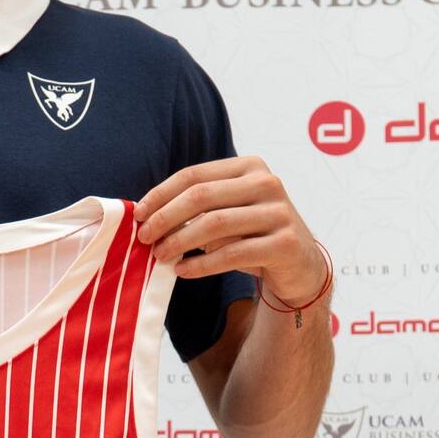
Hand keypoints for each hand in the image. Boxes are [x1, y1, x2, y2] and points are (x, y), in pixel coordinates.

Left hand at [134, 157, 325, 304]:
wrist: (300, 265)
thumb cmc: (253, 234)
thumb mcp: (228, 211)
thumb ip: (198, 206)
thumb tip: (148, 215)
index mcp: (249, 166)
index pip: (194, 175)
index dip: (161, 194)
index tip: (138, 214)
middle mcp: (267, 183)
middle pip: (201, 196)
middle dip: (166, 217)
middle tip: (145, 237)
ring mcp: (279, 212)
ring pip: (215, 224)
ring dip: (180, 241)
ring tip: (160, 256)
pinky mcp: (285, 243)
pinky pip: (232, 254)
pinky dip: (201, 264)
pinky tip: (183, 271)